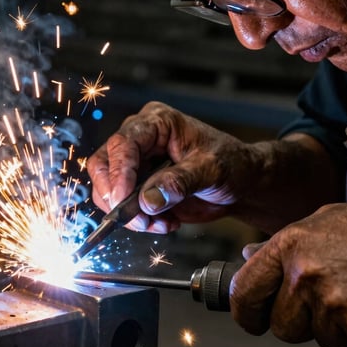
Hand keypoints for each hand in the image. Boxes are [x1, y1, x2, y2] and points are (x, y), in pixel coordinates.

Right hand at [86, 101, 253, 232]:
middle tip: (137, 219)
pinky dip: (139, 222)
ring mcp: (136, 164)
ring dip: (129, 215)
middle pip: (104, 165)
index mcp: (157, 123)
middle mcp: (140, 140)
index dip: (119, 173)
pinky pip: (122, 207)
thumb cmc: (232, 164)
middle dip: (116, 197)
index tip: (123, 199)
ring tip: (159, 224)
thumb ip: (180, 182)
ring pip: (108, 190)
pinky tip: (166, 223)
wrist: (242, 184)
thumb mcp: (212, 170)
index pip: (123, 144)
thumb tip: (148, 200)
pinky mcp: (138, 188)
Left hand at [230, 203, 346, 346]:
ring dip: (337, 327)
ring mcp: (336, 304)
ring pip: (319, 338)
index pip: (244, 290)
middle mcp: (307, 275)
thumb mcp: (323, 222)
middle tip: (325, 302)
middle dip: (299, 323)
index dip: (245, 312)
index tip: (251, 320)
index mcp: (289, 245)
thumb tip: (247, 258)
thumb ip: (282, 244)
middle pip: (281, 327)